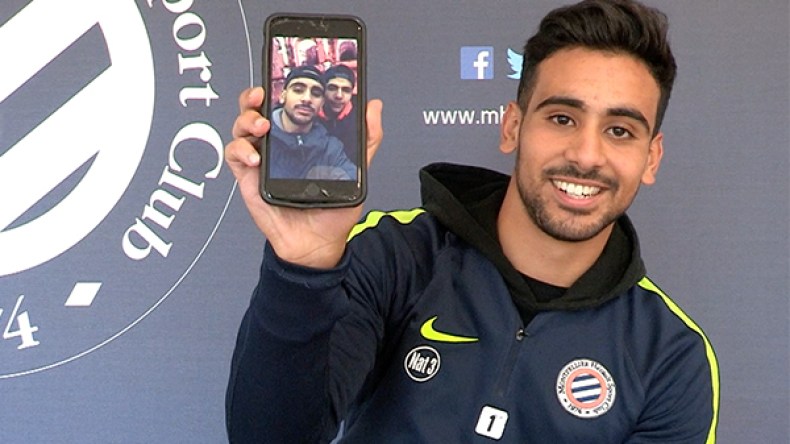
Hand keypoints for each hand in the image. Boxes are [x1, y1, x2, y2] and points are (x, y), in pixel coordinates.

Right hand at [224, 87, 382, 267]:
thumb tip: (373, 107)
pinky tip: (255, 157)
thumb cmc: (332, 209)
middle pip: (255, 110)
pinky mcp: (249, 179)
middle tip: (261, 96)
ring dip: (246, 120)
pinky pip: (234, 156)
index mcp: (299, 139)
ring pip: (241, 128)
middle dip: (252, 97)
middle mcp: (277, 147)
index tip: (281, 77)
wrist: (318, 243)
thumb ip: (366, 139)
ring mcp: (261, 161)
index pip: (284, 106)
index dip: (277, 88)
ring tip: (262, 126)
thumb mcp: (355, 170)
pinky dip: (240, 150)